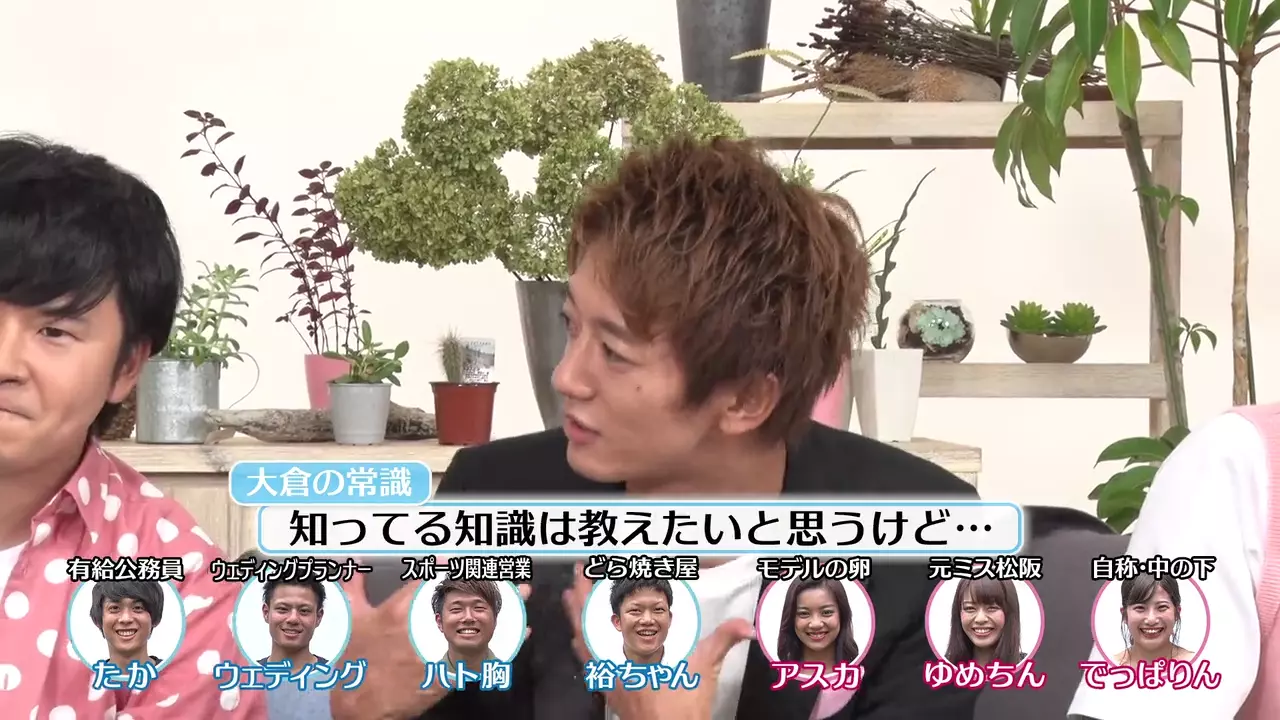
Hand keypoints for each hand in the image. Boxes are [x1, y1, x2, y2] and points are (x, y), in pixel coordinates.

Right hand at [330, 574, 532, 719]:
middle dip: (491, 586)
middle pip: (467, 598)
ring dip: (504, 609)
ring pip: (480, 624)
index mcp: (403, 608)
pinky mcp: (449, 672)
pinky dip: (503, 642)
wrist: (358, 704)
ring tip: (522, 596)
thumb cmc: (355, 660)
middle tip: (511, 579)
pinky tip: (521, 633)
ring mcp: (440, 650)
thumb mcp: (351, 620)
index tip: (474, 563)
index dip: (459, 567)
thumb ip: (354, 588)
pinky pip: (483, 653)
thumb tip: (351, 566)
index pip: (439, 578)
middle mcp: (426, 626)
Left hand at [562, 564, 752, 719]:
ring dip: (578, 619)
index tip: (587, 571)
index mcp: (630, 655)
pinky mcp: (611, 692)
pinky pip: (589, 666)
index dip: (592, 594)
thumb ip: (722, 641)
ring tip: (571, 597)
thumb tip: (745, 626)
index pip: (605, 618)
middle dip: (581, 598)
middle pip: (588, 626)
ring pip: (584, 644)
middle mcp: (614, 666)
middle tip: (580, 573)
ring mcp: (609, 680)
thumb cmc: (682, 711)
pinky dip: (582, 648)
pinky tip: (579, 641)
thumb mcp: (704, 671)